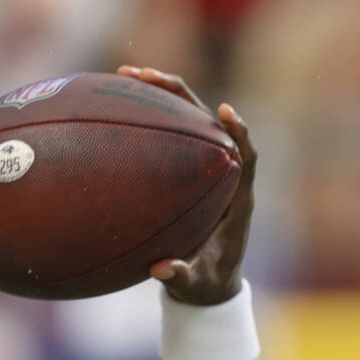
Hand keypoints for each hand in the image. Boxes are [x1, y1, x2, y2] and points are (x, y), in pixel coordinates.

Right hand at [117, 65, 256, 305]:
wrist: (209, 285)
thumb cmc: (207, 283)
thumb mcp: (195, 284)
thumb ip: (182, 277)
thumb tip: (163, 270)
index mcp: (237, 200)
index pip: (245, 157)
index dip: (240, 133)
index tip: (226, 111)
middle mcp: (223, 175)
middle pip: (210, 123)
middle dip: (182, 94)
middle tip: (146, 75)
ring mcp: (203, 169)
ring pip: (187, 122)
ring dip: (160, 96)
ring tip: (125, 74)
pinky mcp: (185, 171)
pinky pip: (168, 137)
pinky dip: (146, 119)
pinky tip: (114, 107)